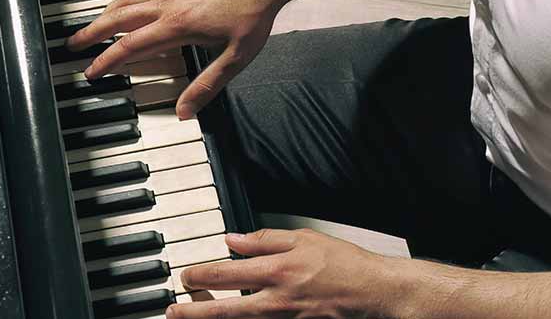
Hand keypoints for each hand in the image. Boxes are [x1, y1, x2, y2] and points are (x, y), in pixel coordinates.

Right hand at [65, 0, 295, 119]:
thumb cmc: (253, 14)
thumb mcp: (235, 59)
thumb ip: (207, 86)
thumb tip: (184, 112)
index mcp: (176, 26)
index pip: (130, 46)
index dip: (106, 61)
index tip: (90, 72)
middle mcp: (168, 6)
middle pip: (118, 18)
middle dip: (92, 33)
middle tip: (72, 45)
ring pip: (127, 1)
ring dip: (104, 13)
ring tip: (90, 26)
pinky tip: (124, 3)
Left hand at [168, 229, 408, 318]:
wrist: (376, 293)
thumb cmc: (346, 266)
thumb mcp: (304, 239)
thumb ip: (265, 240)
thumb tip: (232, 240)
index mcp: (277, 272)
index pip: (225, 274)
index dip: (198, 275)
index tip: (185, 276)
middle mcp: (276, 301)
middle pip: (224, 310)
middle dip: (193, 312)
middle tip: (173, 311)